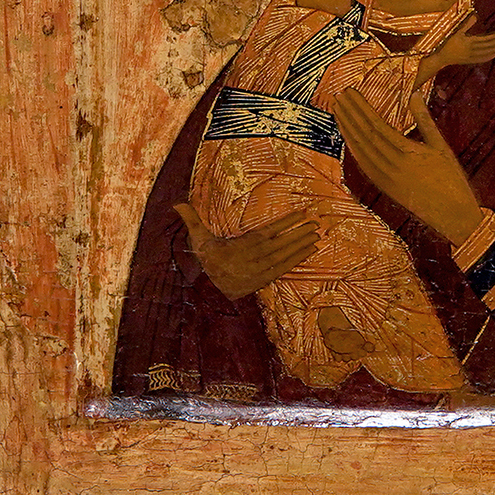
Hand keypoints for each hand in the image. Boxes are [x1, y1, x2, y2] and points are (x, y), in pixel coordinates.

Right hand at [172, 203, 318, 300]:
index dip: (286, 222)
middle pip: (282, 243)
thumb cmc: (206, 261)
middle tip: (316, 223)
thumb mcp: (198, 240)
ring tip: (317, 235)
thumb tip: (177, 203)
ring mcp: (262, 270)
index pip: (269, 231)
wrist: (208, 291)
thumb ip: (192, 220)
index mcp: (243, 246)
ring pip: (286, 255)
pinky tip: (310, 251)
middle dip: (300, 232)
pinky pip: (286, 268)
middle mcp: (255, 258)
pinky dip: (299, 259)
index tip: (302, 214)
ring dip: (303, 245)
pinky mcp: (265, 279)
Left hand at [334, 90, 485, 246]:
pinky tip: (347, 136)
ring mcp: (386, 179)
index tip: (350, 92)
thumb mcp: (441, 146)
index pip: (377, 126)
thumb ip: (424, 120)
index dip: (360, 108)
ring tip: (337, 110)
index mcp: (409, 153)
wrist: (453, 216)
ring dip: (346, 129)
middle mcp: (394, 166)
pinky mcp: (384, 187)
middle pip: (365, 136)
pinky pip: (363, 165)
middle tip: (338, 96)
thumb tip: (413, 94)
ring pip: (360, 150)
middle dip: (349, 114)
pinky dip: (353, 148)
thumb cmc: (452, 179)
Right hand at [435, 15, 494, 68]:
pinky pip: (484, 59)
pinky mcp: (471, 61)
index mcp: (469, 43)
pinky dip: (492, 56)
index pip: (486, 40)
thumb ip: (467, 24)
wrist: (442, 57)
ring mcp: (472, 57)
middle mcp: (472, 51)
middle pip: (489, 47)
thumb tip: (474, 15)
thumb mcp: (456, 32)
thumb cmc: (448, 43)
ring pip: (488, 54)